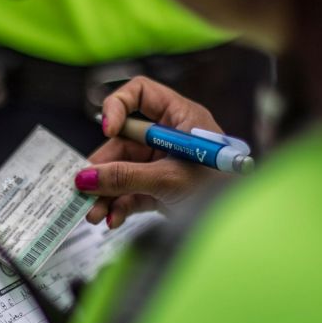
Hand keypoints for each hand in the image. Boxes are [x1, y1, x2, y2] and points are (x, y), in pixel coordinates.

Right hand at [74, 76, 223, 228]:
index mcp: (179, 118)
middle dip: (102, 168)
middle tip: (83, 189)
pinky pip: (130, 192)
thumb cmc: (219, 192)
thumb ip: (125, 177)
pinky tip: (112, 220)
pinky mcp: (159, 189)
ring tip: (94, 215)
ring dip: (105, 193)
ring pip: (122, 170)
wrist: (238, 228)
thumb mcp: (168, 179)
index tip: (107, 130)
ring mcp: (162, 163)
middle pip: (122, 141)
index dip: (118, 106)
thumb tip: (85, 178)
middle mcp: (168, 137)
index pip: (140, 94)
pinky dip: (119, 205)